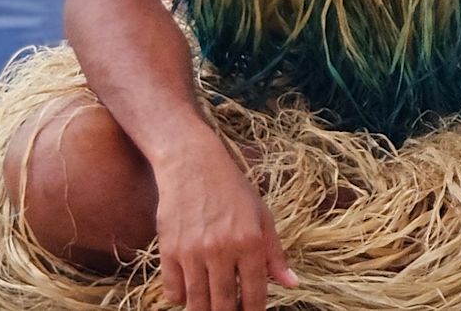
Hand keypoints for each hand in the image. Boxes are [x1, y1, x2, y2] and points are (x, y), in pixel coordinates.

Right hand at [155, 143, 296, 310]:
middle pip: (223, 304)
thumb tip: (292, 283)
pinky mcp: (169, 251)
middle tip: (230, 310)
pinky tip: (191, 292)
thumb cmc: (232, 190)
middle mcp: (222, 250)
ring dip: (205, 310)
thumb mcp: (262, 217)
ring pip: (197, 302)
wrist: (192, 165)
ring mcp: (193, 252)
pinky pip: (173, 291)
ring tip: (212, 306)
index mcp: (250, 242)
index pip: (255, 293)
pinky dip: (181, 299)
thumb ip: (275, 254)